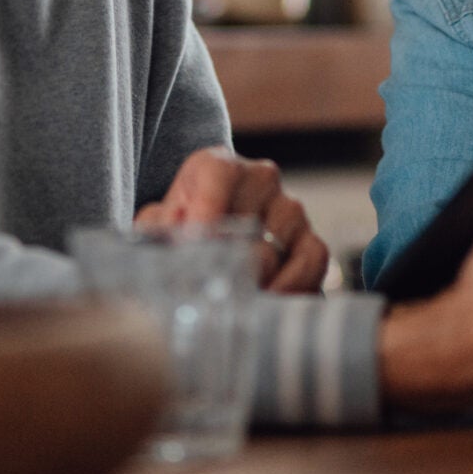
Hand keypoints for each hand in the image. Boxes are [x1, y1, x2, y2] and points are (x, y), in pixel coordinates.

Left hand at [136, 147, 331, 292]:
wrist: (215, 251)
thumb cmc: (183, 236)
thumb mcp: (161, 228)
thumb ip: (159, 230)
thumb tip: (173, 245)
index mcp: (218, 166)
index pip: (219, 175)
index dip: (206, 210)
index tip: (193, 245)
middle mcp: (261, 179)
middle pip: (246, 223)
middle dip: (222, 264)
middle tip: (201, 292)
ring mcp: (291, 210)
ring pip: (273, 251)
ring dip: (248, 284)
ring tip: (226, 306)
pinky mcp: (313, 243)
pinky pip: (311, 265)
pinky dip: (288, 290)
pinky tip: (264, 306)